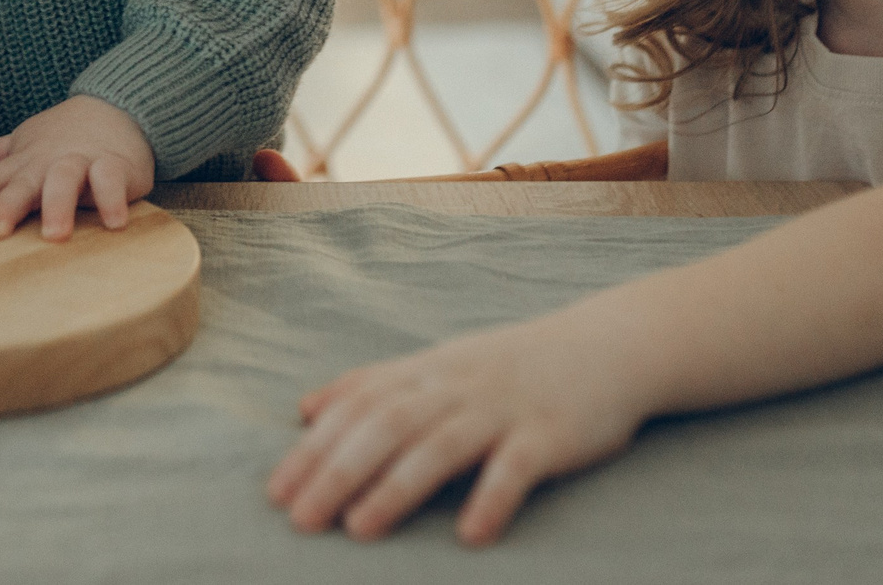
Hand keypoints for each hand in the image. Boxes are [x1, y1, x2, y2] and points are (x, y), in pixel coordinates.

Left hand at [0, 95, 153, 239]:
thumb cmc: (63, 137)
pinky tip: (113, 223)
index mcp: (22, 163)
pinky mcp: (115, 165)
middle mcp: (46, 163)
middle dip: (6, 206)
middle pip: (23, 184)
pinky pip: (112, 180)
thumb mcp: (22, 146)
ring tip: (54, 235)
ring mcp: (80, 161)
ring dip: (59, 205)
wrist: (116, 108)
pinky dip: (113, 198)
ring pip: (65, 179)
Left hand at [265, 312, 651, 543]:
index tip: (276, 491)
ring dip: (397, 488)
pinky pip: (517, 468)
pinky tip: (470, 536)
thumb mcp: (437, 365)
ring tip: (360, 530)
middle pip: (386, 425)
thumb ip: (373, 385)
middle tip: (301, 520)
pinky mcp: (550, 435)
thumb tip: (305, 409)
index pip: (357, 406)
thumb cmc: (509, 366)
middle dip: (338, 472)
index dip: (315, 447)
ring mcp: (503, 409)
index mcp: (425, 372)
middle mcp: (456, 387)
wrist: (606, 346)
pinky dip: (491, 498)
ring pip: (441, 445)